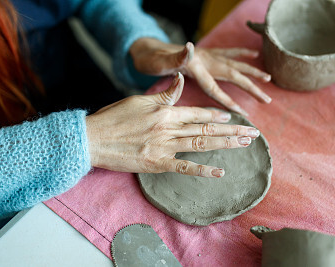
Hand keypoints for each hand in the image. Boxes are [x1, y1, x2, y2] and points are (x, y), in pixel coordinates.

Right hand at [86, 73, 259, 177]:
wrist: (93, 138)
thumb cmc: (114, 118)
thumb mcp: (139, 100)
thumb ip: (165, 94)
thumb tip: (181, 78)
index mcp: (165, 112)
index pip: (197, 113)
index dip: (216, 116)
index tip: (232, 118)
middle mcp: (169, 128)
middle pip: (205, 130)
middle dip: (232, 131)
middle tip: (253, 133)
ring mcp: (164, 147)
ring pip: (200, 145)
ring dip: (225, 145)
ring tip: (244, 145)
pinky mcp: (157, 163)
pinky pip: (184, 167)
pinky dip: (203, 169)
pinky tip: (220, 172)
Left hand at [129, 38, 271, 115]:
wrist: (147, 49)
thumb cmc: (151, 60)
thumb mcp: (159, 61)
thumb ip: (175, 57)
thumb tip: (190, 46)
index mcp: (195, 67)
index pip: (214, 87)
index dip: (228, 100)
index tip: (242, 114)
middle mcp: (204, 59)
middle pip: (232, 74)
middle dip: (250, 87)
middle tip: (267, 99)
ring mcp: (206, 55)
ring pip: (234, 63)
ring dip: (251, 71)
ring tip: (268, 77)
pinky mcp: (205, 53)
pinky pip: (227, 53)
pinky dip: (241, 53)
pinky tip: (254, 54)